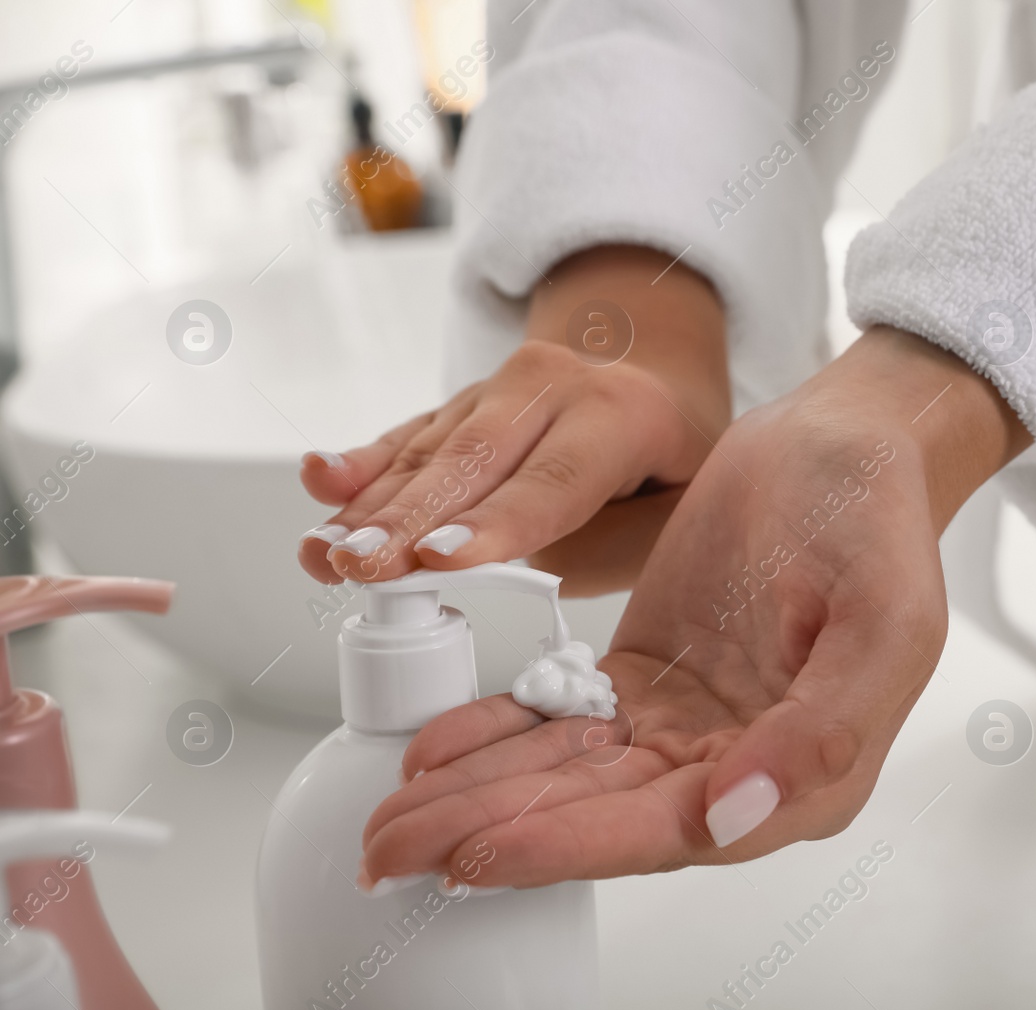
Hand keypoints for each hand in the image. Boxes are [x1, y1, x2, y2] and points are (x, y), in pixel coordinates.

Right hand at [297, 245, 727, 592]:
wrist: (659, 384)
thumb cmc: (672, 469)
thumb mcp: (679, 513)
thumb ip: (606, 544)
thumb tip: (507, 566)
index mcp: (624, 413)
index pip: (555, 478)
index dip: (496, 523)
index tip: (440, 558)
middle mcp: (555, 386)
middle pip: (475, 461)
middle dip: (410, 519)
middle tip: (361, 566)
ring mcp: (500, 389)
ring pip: (432, 452)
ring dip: (373, 506)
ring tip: (325, 551)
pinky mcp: (460, 405)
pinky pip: (409, 438)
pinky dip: (364, 465)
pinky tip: (322, 480)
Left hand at [359, 327, 1030, 887]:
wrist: (839, 444)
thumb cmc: (874, 519)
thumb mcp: (885, 619)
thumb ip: (826, 728)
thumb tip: (736, 812)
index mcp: (808, 771)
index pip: (672, 829)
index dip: (572, 846)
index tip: (483, 854)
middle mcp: (740, 767)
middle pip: (602, 817)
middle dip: (496, 835)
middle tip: (392, 853)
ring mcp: (687, 727)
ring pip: (569, 778)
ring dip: (480, 798)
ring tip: (390, 819)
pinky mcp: (646, 683)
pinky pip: (561, 722)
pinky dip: (497, 736)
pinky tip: (435, 752)